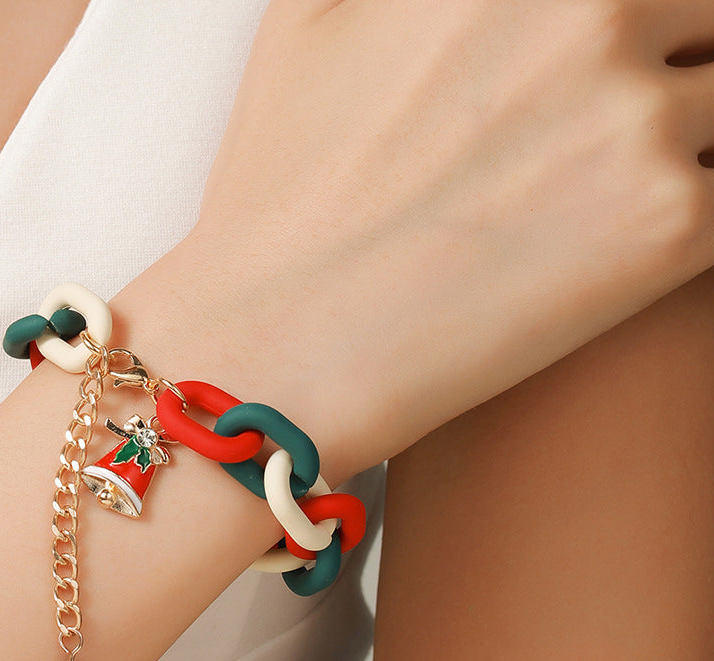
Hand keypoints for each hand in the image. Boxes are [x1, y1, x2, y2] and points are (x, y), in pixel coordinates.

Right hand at [164, 0, 713, 475]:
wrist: (278, 341)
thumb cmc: (280, 193)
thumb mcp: (306, 15)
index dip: (639, 16)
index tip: (612, 61)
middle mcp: (594, 14)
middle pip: (708, 16)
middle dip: (682, 59)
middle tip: (606, 137)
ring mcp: (638, 122)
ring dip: (692, 141)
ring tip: (611, 197)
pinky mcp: (666, 232)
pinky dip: (696, 216)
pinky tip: (626, 247)